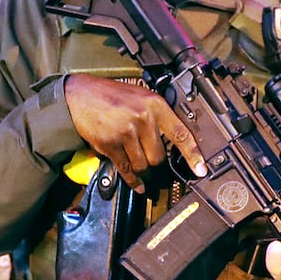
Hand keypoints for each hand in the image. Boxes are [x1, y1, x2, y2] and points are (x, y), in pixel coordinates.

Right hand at [64, 75, 206, 191]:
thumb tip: (176, 136)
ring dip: (142, 170)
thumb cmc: (111, 95)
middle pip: (159, 156)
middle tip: (151, 158)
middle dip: (155, 161)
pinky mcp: (110, 145)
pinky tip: (137, 184)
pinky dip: (132, 180)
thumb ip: (158, 114)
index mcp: (155, 105)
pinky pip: (126, 169)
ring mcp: (125, 133)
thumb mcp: (141, 96)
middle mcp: (142, 119)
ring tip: (138, 163)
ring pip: (143, 165)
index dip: (193, 155)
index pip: (181, 134)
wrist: (79, 96)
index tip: (201, 169)